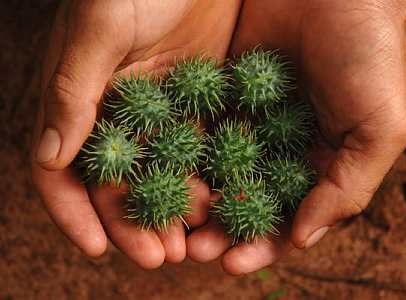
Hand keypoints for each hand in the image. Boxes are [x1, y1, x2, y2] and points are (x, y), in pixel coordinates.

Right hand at [31, 0, 240, 267]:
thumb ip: (72, 90)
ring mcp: (158, 115)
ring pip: (161, 177)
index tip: (96, 249)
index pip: (64, 170)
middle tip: (160, 258)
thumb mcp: (98, 28)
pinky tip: (219, 206)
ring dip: (173, 212)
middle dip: (134, 224)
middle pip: (118, 184)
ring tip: (192, 244)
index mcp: (80, 101)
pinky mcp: (197, 107)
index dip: (75, 212)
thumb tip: (50, 156)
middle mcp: (115, 115)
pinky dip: (204, 182)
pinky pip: (198, 154)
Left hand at [187, 0, 405, 273]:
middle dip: (219, 230)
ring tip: (171, 222)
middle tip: (194, 249)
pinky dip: (180, 154)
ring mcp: (245, 123)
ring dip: (194, 200)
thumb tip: (301, 240)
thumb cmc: (370, 56)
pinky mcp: (220, 94)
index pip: (285, 219)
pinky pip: (196, 129)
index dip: (261, 246)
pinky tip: (160, 174)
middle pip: (242, 203)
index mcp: (315, 165)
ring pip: (213, 173)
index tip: (233, 264)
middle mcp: (277, 151)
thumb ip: (347, 188)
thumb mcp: (378, 128)